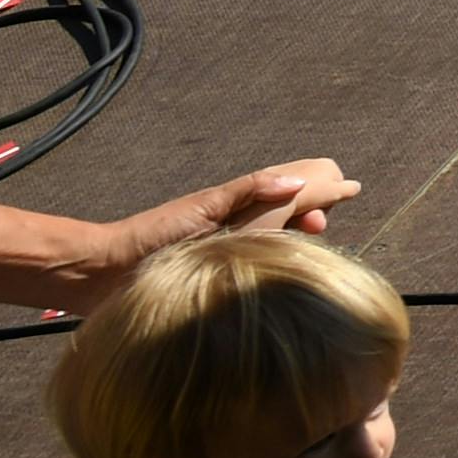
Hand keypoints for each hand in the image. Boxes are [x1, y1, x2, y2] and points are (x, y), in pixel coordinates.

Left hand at [112, 160, 356, 264]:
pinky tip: (286, 267)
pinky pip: (266, 259)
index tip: (351, 190)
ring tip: (311, 239)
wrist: (106, 271)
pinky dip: (285, 255)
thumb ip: (250, 191)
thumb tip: (298, 183)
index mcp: (241, 203)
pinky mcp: (224, 275)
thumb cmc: (151, 237)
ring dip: (303, 231)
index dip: (326, 186)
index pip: (296, 185)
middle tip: (320, 224)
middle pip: (295, 208)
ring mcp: (233, 249)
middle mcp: (241, 224)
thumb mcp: (203, 207)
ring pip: (283, 233)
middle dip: (319, 207)